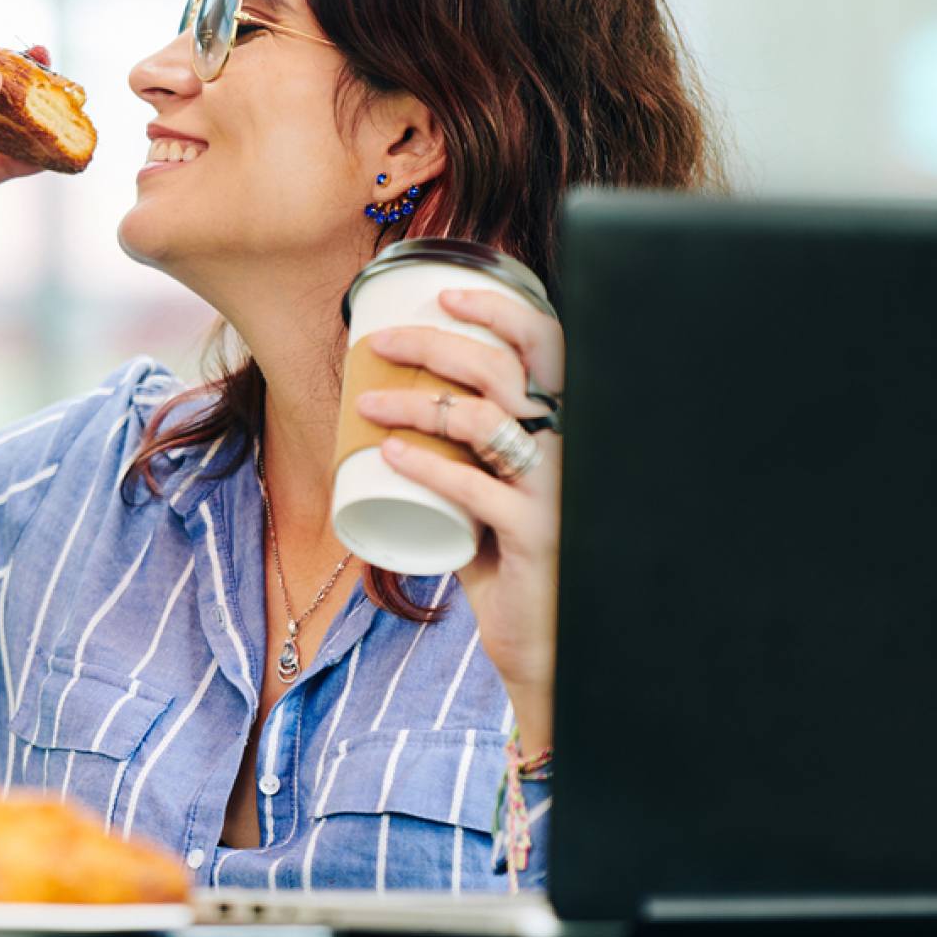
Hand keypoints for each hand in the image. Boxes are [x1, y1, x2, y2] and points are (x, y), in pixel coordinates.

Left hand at [353, 288, 564, 745]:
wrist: (547, 642)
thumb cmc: (515, 558)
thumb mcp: (495, 490)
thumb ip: (466, 450)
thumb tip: (392, 399)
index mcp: (568, 424)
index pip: (549, 345)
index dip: (500, 309)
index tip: (442, 295)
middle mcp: (571, 447)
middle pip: (505, 369)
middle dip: (436, 344)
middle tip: (380, 345)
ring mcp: (557, 491)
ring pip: (482, 421)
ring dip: (414, 403)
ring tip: (365, 403)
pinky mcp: (535, 535)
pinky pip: (475, 489)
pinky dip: (426, 465)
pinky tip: (388, 453)